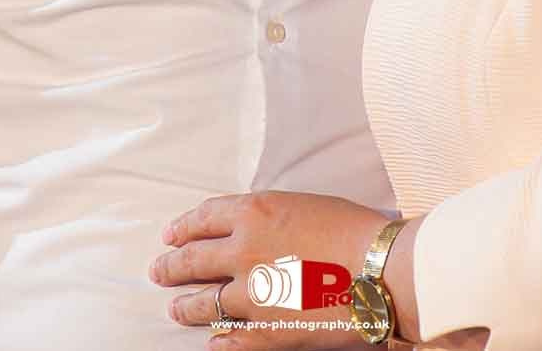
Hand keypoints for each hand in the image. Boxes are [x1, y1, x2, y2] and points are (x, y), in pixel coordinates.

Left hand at [152, 190, 389, 348]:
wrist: (383, 269)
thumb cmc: (356, 231)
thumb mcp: (306, 205)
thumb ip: (272, 217)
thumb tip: (254, 228)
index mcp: (255, 212)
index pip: (203, 218)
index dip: (182, 228)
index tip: (170, 235)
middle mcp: (243, 251)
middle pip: (192, 259)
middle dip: (170, 266)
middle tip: (158, 271)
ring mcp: (251, 295)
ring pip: (203, 302)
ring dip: (185, 306)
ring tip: (175, 309)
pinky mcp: (266, 331)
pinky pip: (230, 340)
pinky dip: (218, 341)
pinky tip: (212, 343)